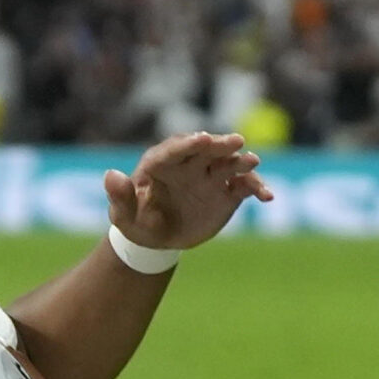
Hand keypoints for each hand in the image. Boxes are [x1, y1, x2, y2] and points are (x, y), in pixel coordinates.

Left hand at [104, 132, 271, 251]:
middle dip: (220, 144)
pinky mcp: (227, 192)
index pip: (173, 150)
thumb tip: (110, 175)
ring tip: (253, 162)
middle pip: (206, 149)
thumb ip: (119, 197)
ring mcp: (209, 176)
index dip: (187, 144)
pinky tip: (268, 196)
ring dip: (241, 162)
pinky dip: (257, 188)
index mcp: (160, 164)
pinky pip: (244, 186)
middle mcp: (188, 164)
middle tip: (236, 141)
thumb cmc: (138, 224)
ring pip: (228, 164)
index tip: (202, 139)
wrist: (158, 239)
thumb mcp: (123, 217)